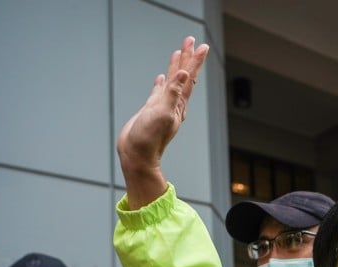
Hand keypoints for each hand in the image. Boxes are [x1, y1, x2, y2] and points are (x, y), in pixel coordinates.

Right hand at [117, 36, 209, 207]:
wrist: (136, 155)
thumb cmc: (148, 139)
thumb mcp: (162, 113)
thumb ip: (173, 93)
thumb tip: (184, 75)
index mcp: (178, 104)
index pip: (189, 78)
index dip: (195, 61)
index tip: (201, 45)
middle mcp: (174, 104)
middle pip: (184, 76)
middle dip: (187, 57)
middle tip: (190, 40)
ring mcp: (163, 107)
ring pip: (172, 82)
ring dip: (176, 66)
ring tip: (178, 52)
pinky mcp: (151, 111)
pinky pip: (159, 92)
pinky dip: (162, 83)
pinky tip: (161, 77)